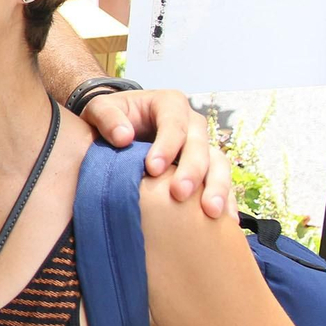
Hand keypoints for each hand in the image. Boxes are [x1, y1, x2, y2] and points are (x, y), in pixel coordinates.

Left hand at [81, 90, 234, 219]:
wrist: (117, 126)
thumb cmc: (110, 117)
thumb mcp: (99, 108)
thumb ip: (107, 117)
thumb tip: (123, 137)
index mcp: (169, 104)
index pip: (173, 123)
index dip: (166, 146)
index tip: (153, 169)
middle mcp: (191, 123)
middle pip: (199, 144)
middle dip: (192, 170)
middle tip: (179, 194)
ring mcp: (201, 145)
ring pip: (218, 163)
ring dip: (216, 187)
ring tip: (211, 212)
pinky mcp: (205, 167)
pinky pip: (220, 181)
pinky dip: (226, 200)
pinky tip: (226, 222)